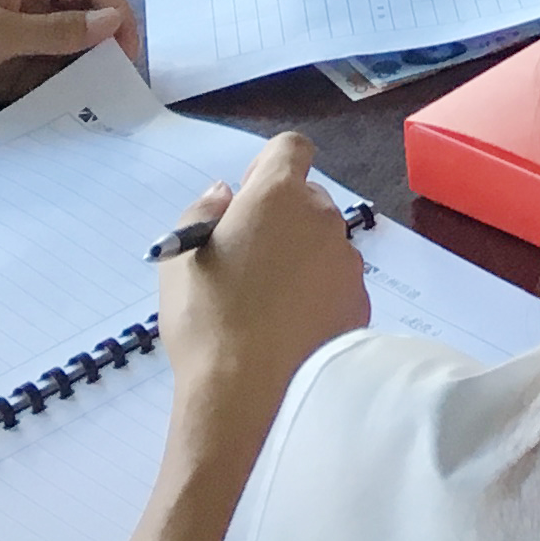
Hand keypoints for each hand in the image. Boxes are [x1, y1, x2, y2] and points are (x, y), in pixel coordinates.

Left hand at [0, 0, 137, 122]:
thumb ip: (55, 31)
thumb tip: (112, 22)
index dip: (116, 13)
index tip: (129, 54)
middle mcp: (26, 7)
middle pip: (82, 19)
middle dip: (105, 45)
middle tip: (122, 86)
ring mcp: (13, 41)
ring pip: (64, 52)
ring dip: (83, 71)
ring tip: (103, 104)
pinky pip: (40, 78)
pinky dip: (58, 90)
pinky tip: (72, 111)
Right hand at [151, 134, 369, 421]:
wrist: (248, 392)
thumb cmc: (206, 318)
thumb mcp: (179, 260)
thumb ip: (202, 213)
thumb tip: (226, 195)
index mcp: (278, 196)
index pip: (291, 148)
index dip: (268, 168)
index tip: (245, 203)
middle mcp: (322, 217)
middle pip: (307, 199)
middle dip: (281, 218)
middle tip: (247, 261)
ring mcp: (347, 260)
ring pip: (323, 243)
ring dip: (301, 257)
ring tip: (265, 303)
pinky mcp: (360, 301)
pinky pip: (335, 282)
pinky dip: (317, 294)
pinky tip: (288, 328)